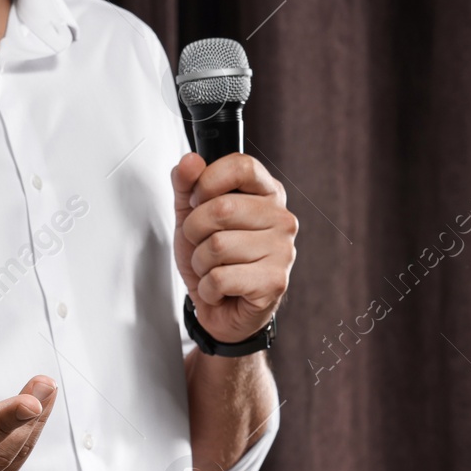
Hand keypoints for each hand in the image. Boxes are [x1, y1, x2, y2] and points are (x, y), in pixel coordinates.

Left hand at [172, 151, 298, 343]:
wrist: (221, 309)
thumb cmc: (213, 260)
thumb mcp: (191, 216)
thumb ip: (186, 185)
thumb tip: (190, 161)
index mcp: (267, 194)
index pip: (241, 166)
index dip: (208, 182)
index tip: (198, 201)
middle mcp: (282, 219)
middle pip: (221, 207)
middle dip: (194, 231)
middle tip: (202, 245)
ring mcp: (283, 251)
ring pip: (217, 246)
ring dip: (201, 263)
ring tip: (213, 269)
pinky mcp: (275, 282)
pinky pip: (221, 277)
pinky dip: (208, 287)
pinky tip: (220, 289)